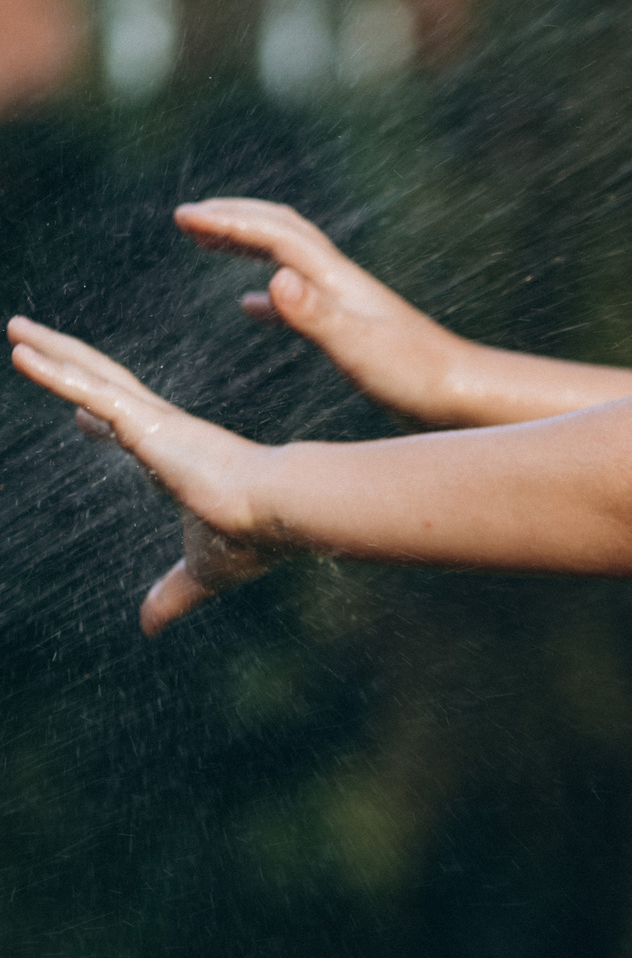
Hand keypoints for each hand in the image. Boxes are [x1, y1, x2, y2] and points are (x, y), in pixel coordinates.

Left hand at [10, 316, 278, 634]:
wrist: (280, 512)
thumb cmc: (253, 537)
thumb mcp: (201, 573)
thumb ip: (172, 595)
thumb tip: (148, 629)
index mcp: (179, 457)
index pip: (129, 428)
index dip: (99, 416)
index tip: (79, 412)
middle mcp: (164, 430)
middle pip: (103, 385)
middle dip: (66, 362)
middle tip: (28, 342)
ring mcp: (154, 422)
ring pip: (91, 376)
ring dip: (50, 349)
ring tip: (13, 327)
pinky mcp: (147, 423)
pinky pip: (90, 391)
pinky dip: (53, 372)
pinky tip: (19, 352)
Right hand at [176, 198, 465, 421]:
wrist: (465, 395)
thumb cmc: (416, 377)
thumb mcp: (357, 348)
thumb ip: (314, 315)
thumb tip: (272, 279)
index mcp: (338, 283)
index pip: (275, 235)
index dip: (227, 222)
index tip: (179, 217)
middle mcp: (343, 284)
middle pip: (284, 232)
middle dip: (235, 218)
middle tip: (186, 218)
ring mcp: (350, 303)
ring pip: (290, 258)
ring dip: (247, 244)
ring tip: (208, 243)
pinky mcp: (355, 328)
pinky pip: (302, 297)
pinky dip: (269, 292)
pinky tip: (249, 305)